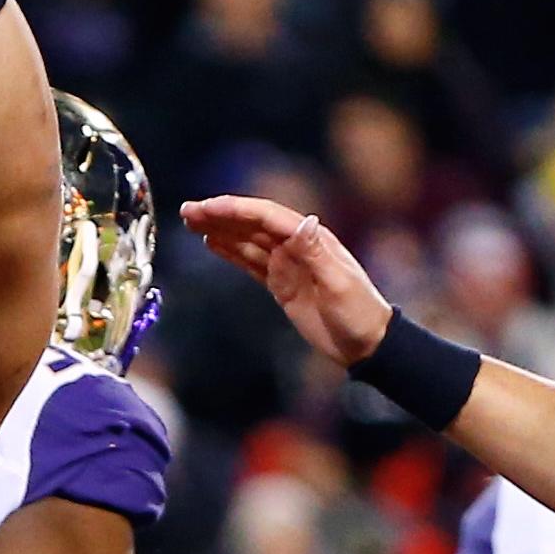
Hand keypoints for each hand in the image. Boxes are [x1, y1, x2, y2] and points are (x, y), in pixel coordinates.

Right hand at [179, 196, 392, 365]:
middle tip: (187, 211)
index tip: (207, 208)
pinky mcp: (281, 282)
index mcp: (311, 239)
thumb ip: (316, 253)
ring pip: (247, 239)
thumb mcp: (339, 284)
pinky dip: (230, 251)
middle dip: (219, 215)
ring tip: (191, 222)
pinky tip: (211, 243)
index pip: (266, 216)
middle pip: (252, 223)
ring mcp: (287, 263)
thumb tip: (302, 221)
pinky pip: (250, 261)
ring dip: (220, 229)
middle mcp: (296, 245)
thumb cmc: (359, 314)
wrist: (367, 345)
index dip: (235, 210)